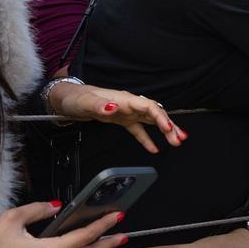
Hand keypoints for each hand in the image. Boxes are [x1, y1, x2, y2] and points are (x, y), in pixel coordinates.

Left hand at [48, 82, 185, 153]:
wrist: (68, 99)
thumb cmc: (77, 98)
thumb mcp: (86, 102)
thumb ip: (100, 105)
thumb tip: (114, 108)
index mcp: (124, 99)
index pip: (149, 107)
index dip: (161, 117)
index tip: (168, 128)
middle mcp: (129, 105)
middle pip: (155, 114)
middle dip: (169, 126)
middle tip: (179, 138)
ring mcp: (127, 113)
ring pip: (151, 122)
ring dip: (165, 131)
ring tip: (177, 140)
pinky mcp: (122, 120)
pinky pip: (139, 130)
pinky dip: (147, 139)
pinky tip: (154, 149)